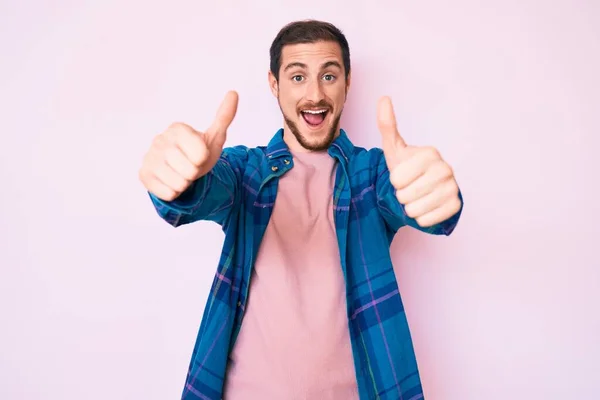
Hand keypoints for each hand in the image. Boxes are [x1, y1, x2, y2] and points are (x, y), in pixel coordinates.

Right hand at [139, 91, 238, 200]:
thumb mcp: (214, 138)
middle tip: (189, 167)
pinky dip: (174, 192)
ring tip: (180, 174)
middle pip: (190, 170)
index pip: (200, 154)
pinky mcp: (143, 174)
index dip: (202, 159)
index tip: (198, 155)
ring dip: (184, 184)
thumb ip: (224, 117)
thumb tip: (234, 92)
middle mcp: (159, 140)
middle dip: (194, 173)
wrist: (181, 172)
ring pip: (179, 183)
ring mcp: (149, 157)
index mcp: (177, 128)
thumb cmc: (198, 154)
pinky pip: (168, 193)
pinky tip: (170, 181)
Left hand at [377, 96, 460, 227]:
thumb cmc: (407, 169)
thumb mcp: (393, 149)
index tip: (402, 176)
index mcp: (430, 153)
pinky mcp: (456, 206)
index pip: (397, 180)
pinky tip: (426, 207)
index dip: (394, 182)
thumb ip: (387, 125)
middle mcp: (445, 168)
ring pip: (415, 210)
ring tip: (416, 198)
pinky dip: (421, 218)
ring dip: (410, 208)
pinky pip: (427, 220)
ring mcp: (453, 187)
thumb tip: (383, 98)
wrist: (424, 190)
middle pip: (405, 196)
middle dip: (402, 196)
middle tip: (409, 189)